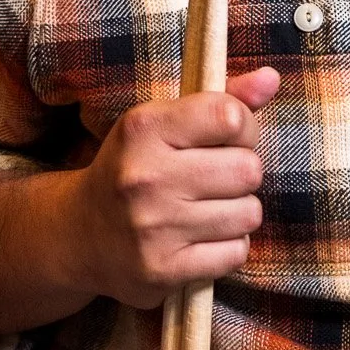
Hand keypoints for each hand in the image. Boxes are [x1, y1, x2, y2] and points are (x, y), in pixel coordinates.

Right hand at [68, 68, 278, 308]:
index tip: (228, 138)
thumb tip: (271, 78)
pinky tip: (201, 237)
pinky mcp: (162, 271)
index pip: (231, 117)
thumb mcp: (165, 124)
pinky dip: (229, 246)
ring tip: (209, 208)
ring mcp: (152, 228)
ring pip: (248, 213)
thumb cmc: (137, 167)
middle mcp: (144, 177)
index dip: (244, 127)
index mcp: (144, 128)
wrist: (79, 233)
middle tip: (217, 178)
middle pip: (248, 169)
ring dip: (239, 211)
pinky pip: (235, 253)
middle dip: (243, 172)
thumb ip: (222, 99)